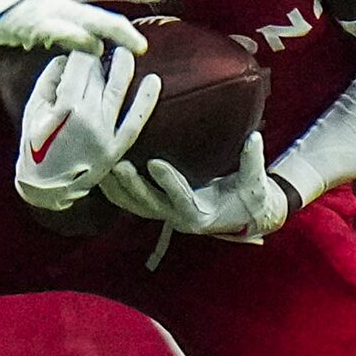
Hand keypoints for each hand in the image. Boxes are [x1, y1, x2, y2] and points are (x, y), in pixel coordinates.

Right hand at [15, 46, 161, 210]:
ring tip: (126, 52)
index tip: (82, 45)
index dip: (81, 51)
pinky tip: (154, 81)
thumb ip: (48, 81)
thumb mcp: (32, 111)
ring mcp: (106, 132)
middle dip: (98, 57)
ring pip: (120, 89)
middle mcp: (89, 117)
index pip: (78, 66)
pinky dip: (147, 99)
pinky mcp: (117, 145)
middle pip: (98, 75)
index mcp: (65, 108)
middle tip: (100, 48)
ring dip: (125, 66)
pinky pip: (136, 119)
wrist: (46, 188)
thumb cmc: (34, 148)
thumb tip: (66, 59)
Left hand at [100, 132, 292, 242]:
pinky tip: (100, 172)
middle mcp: (177, 217)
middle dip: (132, 185)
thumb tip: (253, 137)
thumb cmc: (251, 199)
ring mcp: (164, 213)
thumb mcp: (256, 184)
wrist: (243, 215)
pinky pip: (129, 202)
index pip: (182, 198)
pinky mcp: (156, 207)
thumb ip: (252, 162)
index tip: (155, 163)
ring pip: (134, 205)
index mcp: (201, 214)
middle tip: (118, 164)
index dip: (168, 182)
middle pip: (149, 204)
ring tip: (101, 166)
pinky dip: (114, 189)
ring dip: (116, 187)